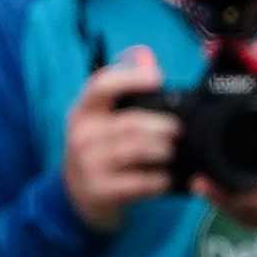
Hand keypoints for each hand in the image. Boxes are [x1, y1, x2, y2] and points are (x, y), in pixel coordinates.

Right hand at [61, 47, 178, 234]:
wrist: (77, 197)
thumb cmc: (98, 151)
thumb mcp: (101, 121)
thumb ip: (124, 93)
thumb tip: (149, 59)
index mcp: (83, 112)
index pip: (101, 86)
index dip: (130, 78)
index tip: (157, 78)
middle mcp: (82, 135)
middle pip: (131, 123)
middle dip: (162, 126)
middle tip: (179, 130)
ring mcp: (89, 164)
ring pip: (136, 150)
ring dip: (163, 150)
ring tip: (173, 151)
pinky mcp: (101, 190)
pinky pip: (139, 182)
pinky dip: (159, 179)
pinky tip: (167, 178)